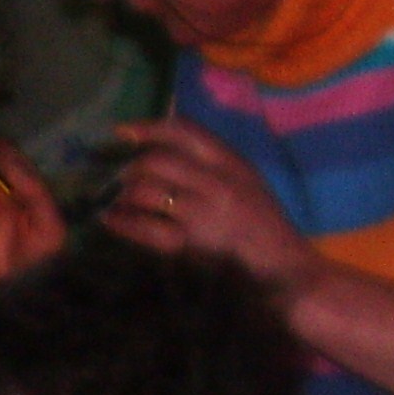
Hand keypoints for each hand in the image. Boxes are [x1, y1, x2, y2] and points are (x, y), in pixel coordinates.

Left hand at [98, 118, 324, 299]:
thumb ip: (214, 163)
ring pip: (146, 189)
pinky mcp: (190, 242)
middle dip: (129, 168)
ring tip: (115, 201)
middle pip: (157, 160)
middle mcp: (217, 181)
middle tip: (117, 179)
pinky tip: (110, 220)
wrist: (283, 266)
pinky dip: (122, 221)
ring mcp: (202, 211)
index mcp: (232, 162)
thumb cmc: (262, 225)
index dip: (148, 128)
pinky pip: (144, 226)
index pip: (185, 131)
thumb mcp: (245, 182)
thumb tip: (166, 147)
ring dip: (123, 194)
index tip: (121, 132)